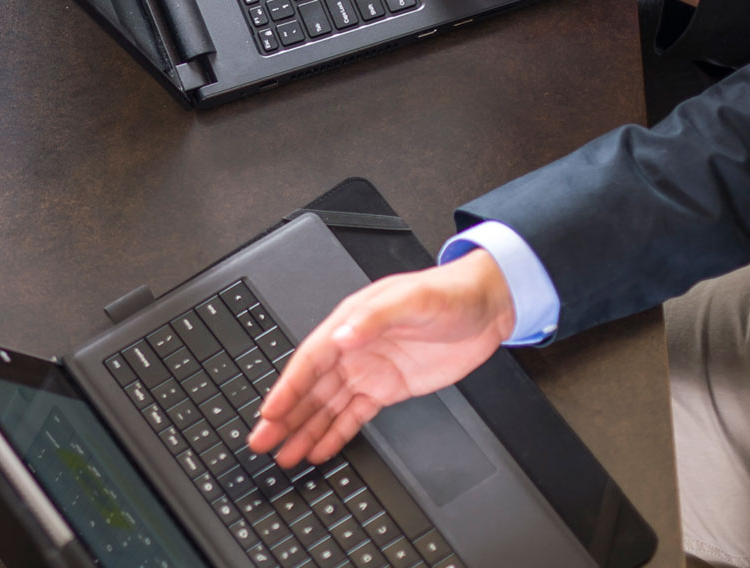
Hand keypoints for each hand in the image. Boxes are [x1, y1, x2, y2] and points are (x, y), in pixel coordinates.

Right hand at [246, 251, 516, 466]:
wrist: (487, 307)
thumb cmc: (450, 293)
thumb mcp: (414, 300)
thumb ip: (375, 318)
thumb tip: (342, 336)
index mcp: (350, 323)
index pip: (310, 361)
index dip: (288, 388)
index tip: (271, 412)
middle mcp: (352, 349)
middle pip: (310, 388)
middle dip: (285, 416)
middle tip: (263, 441)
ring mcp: (368, 371)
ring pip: (327, 407)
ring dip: (304, 430)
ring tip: (284, 455)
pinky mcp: (387, 389)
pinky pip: (353, 415)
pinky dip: (334, 434)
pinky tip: (318, 450)